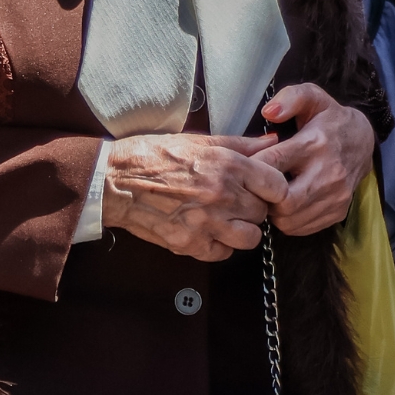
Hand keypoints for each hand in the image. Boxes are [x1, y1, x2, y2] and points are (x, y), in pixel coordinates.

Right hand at [102, 132, 286, 262]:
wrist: (117, 181)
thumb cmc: (154, 156)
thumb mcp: (199, 141)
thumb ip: (240, 144)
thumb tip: (272, 142)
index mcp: (228, 166)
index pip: (276, 186)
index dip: (273, 188)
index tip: (263, 189)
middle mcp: (222, 196)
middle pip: (263, 213)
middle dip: (253, 207)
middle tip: (237, 202)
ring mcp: (207, 223)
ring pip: (250, 238)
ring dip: (242, 230)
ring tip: (227, 220)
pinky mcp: (191, 244)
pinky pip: (223, 254)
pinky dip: (219, 245)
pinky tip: (208, 231)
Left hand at [247, 83, 374, 235]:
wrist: (363, 142)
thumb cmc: (329, 120)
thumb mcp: (312, 97)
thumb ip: (290, 98)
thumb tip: (268, 112)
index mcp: (315, 144)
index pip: (273, 164)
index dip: (252, 170)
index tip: (243, 168)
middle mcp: (328, 173)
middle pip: (283, 201)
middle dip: (262, 198)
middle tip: (254, 188)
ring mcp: (336, 196)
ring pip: (290, 220)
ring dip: (273, 212)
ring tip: (269, 196)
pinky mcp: (338, 211)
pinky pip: (302, 228)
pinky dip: (287, 221)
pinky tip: (284, 204)